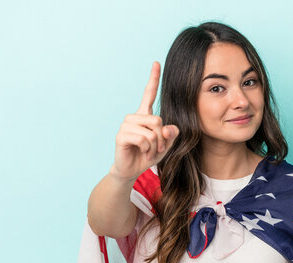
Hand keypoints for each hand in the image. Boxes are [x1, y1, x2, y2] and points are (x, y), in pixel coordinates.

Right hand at [110, 62, 179, 181]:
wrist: (132, 169)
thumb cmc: (148, 154)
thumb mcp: (166, 145)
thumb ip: (171, 134)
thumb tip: (168, 128)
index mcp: (145, 115)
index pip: (149, 94)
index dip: (153, 78)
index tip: (156, 63)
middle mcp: (134, 117)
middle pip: (158, 120)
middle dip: (162, 138)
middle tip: (156, 148)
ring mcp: (126, 125)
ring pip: (152, 131)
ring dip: (155, 146)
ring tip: (148, 151)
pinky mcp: (121, 135)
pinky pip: (144, 139)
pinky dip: (147, 149)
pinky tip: (141, 152)